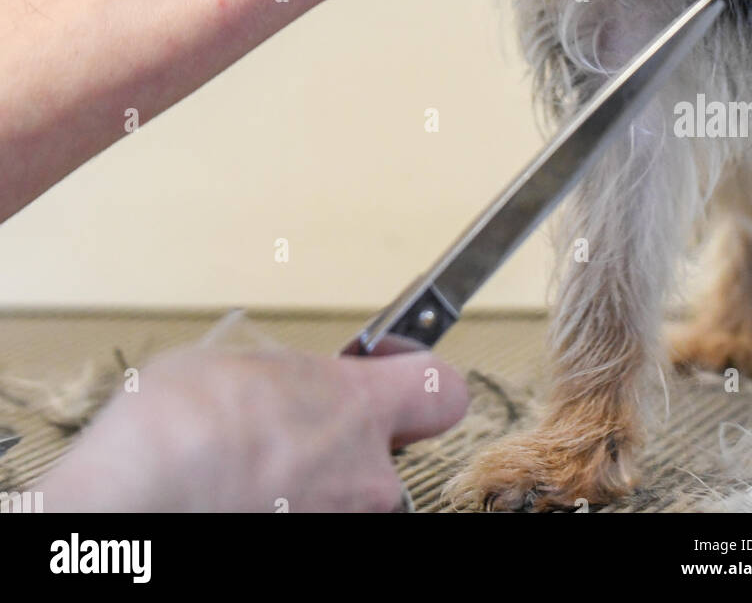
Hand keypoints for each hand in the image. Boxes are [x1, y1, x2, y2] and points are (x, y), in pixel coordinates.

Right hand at [38, 341, 467, 512]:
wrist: (142, 497)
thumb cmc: (181, 424)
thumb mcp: (241, 362)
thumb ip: (288, 378)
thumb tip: (284, 388)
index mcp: (359, 404)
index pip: (444, 389)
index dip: (420, 378)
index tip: (389, 368)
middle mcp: (368, 473)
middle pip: (387, 455)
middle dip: (346, 445)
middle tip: (293, 437)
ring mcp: (342, 522)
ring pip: (345, 499)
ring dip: (310, 487)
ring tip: (250, 478)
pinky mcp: (316, 555)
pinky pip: (312, 523)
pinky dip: (282, 513)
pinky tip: (238, 501)